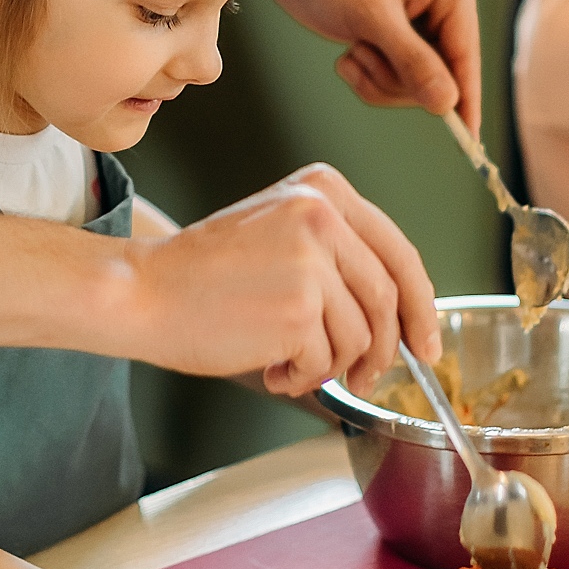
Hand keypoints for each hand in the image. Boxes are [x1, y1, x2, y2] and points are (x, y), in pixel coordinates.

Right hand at [123, 164, 437, 396]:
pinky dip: (301, 378)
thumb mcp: (280, 231)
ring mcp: (313, 262)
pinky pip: (325, 362)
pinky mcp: (298, 309)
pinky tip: (268, 366)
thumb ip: (338, 254)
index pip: (399, 252)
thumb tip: (400, 313)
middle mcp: (323, 216)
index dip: (421, 306)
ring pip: (360, 337)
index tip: (425, 341)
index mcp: (323, 190)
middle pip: (389, 299)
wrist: (143, 290)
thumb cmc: (204, 272)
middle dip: (386, 350)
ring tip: (286, 361)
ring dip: (329, 366)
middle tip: (368, 376)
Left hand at [258, 0, 480, 128]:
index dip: (465, 97)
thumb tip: (448, 104)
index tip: (470, 140)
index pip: (465, 52)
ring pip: (415, 84)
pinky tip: (348, 53)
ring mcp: (420, 22)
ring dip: (378, 78)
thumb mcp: (371, 17)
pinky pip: (394, 79)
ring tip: (352, 51)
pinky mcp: (397, 37)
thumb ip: (412, 62)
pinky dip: (368, 76)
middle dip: (396, 78)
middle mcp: (443, 3)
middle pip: (442, 76)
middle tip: (362, 56)